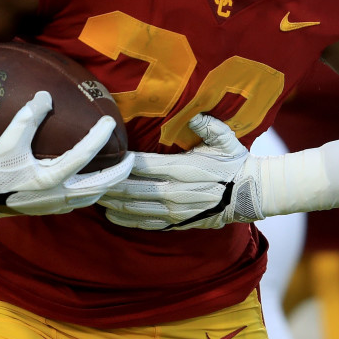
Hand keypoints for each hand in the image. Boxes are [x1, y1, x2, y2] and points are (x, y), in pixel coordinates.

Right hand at [0, 91, 133, 225]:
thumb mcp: (5, 143)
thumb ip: (25, 119)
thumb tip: (45, 96)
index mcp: (48, 179)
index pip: (82, 157)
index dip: (98, 138)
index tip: (109, 122)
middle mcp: (56, 196)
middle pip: (99, 186)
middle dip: (119, 172)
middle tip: (132, 157)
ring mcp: (56, 206)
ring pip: (92, 197)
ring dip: (109, 184)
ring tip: (119, 169)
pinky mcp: (52, 209)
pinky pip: (81, 202)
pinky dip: (94, 191)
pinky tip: (96, 180)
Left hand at [99, 114, 263, 229]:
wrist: (251, 195)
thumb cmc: (236, 163)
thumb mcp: (226, 139)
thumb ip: (209, 125)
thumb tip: (194, 114)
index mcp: (183, 168)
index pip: (143, 165)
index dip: (121, 161)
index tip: (105, 155)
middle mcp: (175, 192)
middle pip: (131, 188)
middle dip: (107, 183)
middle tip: (86, 177)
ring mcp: (174, 211)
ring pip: (134, 208)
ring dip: (111, 202)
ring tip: (92, 194)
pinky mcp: (177, 223)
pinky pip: (146, 224)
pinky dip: (126, 220)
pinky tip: (111, 215)